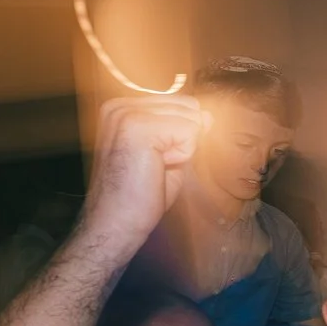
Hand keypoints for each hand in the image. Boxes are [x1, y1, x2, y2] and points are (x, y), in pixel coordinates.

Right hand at [81, 96, 200, 248]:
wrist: (117, 222)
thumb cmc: (141, 194)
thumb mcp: (170, 154)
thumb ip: (187, 131)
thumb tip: (208, 115)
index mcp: (123, 108)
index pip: (182, 103)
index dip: (182, 137)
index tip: (155, 161)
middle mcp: (120, 105)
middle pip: (189, 107)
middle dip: (184, 141)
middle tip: (155, 166)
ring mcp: (126, 113)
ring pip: (191, 119)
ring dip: (183, 149)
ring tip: (154, 167)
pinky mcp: (137, 126)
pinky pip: (190, 132)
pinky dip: (182, 155)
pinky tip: (156, 168)